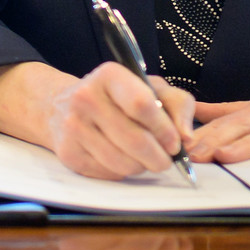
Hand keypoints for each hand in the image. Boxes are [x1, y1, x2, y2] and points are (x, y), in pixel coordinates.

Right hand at [43, 62, 195, 179]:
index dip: (164, 129)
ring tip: (143, 158)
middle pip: (135, 140)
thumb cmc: (118, 98)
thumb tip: (186, 137)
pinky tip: (121, 158)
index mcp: (109, 76)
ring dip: (142, 167)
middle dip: (159, 157)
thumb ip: (178, 104)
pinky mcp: (67, 152)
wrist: (64, 106)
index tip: (174, 142)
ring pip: (123, 162)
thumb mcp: (151, 88)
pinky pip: (108, 173)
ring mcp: (73, 126)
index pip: (141, 105)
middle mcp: (85, 97)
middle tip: (165, 160)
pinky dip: (122, 171)